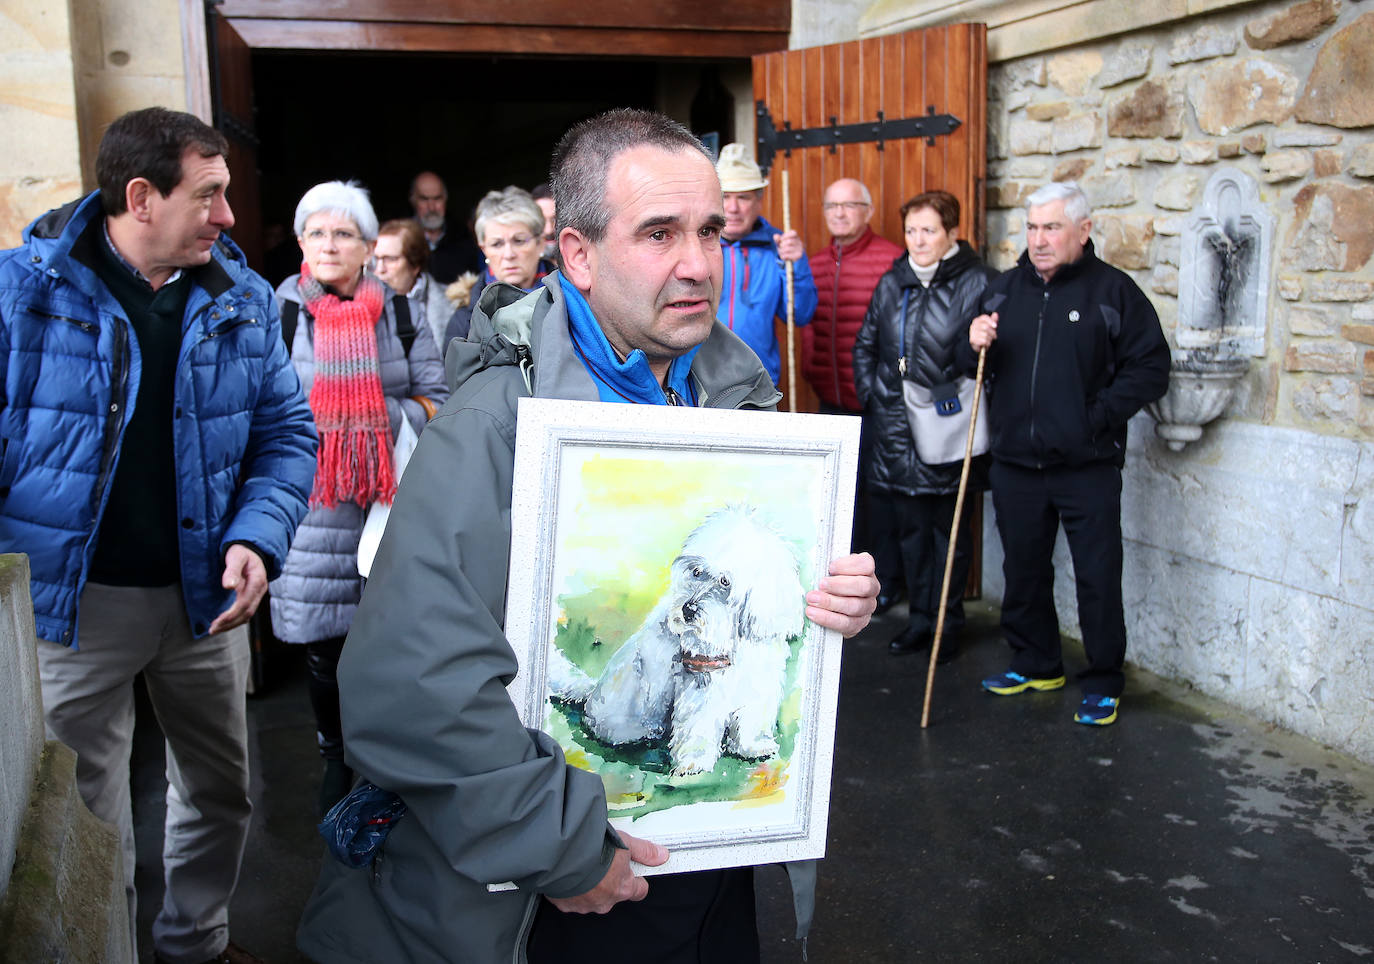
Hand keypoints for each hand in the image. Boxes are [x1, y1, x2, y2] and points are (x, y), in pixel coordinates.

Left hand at [208, 544, 267, 633]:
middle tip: (213, 629)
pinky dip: (235, 619)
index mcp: (257, 581)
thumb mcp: (236, 557)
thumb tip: (228, 586)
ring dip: (232, 624)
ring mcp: (257, 594)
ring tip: (216, 628)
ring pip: (247, 615)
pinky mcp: (252, 597)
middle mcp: (260, 590)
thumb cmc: (242, 552)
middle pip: (247, 613)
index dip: (231, 614)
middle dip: (230, 623)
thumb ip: (232, 570)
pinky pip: (246, 612)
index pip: (245, 603)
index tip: (218, 621)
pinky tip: (224, 622)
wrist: (251, 550)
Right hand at [547, 831, 668, 913]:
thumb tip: (660, 856)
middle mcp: (606, 902)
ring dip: (590, 885)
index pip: (639, 890)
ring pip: (593, 897)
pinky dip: (573, 888)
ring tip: (584, 865)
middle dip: (610, 880)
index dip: (637, 879)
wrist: (561, 856)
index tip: (633, 870)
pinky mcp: (565, 905)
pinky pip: (572, 898)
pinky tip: (570, 873)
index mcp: (623, 889)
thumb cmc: (593, 849)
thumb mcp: (624, 843)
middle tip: (602, 862)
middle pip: (614, 893)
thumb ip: (643, 851)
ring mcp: (585, 905)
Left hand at [773, 230, 804, 262]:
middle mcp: (799, 242)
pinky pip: (788, 255)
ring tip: (780, 251)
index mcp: (796, 236)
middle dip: (782, 244)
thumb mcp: (780, 241)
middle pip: (789, 241)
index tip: (781, 239)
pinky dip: (783, 256)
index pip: (793, 233)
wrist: (790, 256)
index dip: (785, 236)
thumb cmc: (784, 246)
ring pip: (788, 249)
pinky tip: (783, 255)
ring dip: (781, 250)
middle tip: (780, 246)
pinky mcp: (798, 255)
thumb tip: (775, 236)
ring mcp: (800, 249)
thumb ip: (777, 238)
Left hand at [805, 552, 878, 637]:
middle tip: (820, 585)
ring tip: (812, 600)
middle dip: (839, 586)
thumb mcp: (829, 568)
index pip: (865, 564)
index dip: (848, 566)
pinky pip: (846, 624)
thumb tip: (810, 564)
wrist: (829, 603)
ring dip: (831, 603)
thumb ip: (824, 564)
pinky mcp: (859, 623)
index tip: (830, 567)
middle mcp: (871, 588)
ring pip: (855, 606)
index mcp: (866, 570)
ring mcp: (867, 607)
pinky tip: (814, 614)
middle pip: (863, 586)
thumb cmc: (829, 580)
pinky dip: (828, 619)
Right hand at [969, 311, 998, 349]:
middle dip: (993, 333)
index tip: (995, 326)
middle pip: (986, 327)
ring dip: (990, 339)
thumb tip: (995, 314)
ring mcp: (972, 332)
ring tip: (989, 340)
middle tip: (994, 336)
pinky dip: (987, 343)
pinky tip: (986, 343)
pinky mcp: (972, 340)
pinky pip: (984, 341)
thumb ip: (993, 320)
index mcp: (977, 320)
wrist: (976, 343)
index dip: (991, 321)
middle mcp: (974, 325)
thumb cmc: (983, 333)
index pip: (984, 317)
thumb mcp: (989, 326)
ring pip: (986, 335)